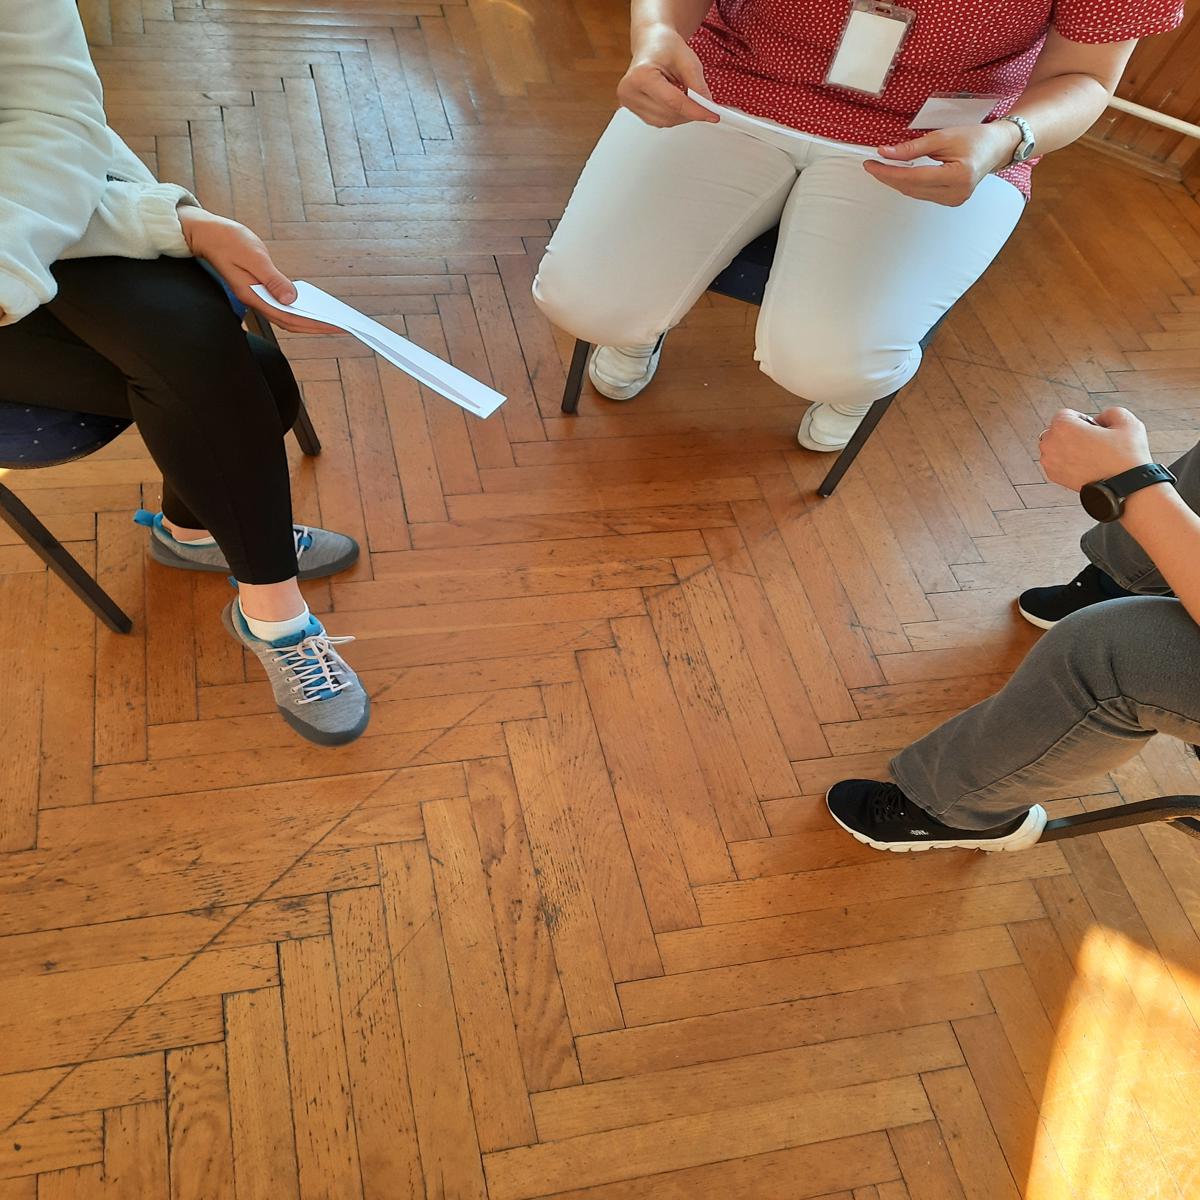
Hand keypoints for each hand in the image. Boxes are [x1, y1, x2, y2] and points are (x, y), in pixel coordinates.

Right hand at [177, 207, 340, 334]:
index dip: (314, 324)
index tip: (333, 326)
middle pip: (290, 322)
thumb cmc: (227, 240)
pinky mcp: (259, 289)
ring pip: (286, 315)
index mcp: (253, 296)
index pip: (289, 318)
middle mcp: (256, 300)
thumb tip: (291, 298)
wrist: (206, 233)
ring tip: (330, 319)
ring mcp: (257, 296)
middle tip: (340, 326)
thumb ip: (272, 279)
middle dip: (316, 326)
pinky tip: (313, 306)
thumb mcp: (253, 256)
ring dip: (308, 319)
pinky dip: (298, 307)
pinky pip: (282, 304)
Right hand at [617, 24, 718, 127]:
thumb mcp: (687, 59)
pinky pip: (659, 121)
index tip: (712, 115)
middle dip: (691, 112)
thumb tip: (707, 106)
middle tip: (705, 104)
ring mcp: (629, 103)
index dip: (695, 110)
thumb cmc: (664, 46)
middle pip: (669, 114)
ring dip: (682, 115)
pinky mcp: (633, 110)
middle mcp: (630, 91)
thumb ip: (698, 85)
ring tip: (688, 97)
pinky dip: (673, 115)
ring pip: (665, 121)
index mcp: (641, 75)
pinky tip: (677, 102)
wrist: (651, 43)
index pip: (673, 102)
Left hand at [863, 121, 1021, 205]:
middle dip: (889, 177)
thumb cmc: (976, 138)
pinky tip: (901, 175)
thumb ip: (913, 147)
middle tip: (873, 165)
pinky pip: (922, 194)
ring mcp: (953, 200)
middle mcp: (956, 193)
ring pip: (914, 193)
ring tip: (884, 168)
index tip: (872, 164)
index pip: (913, 178)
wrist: (996, 147)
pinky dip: (909, 184)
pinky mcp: (950, 201)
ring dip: (897, 181)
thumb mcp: (943, 137)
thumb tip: (886, 153)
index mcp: (958, 176)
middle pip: (911, 188)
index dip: (889, 172)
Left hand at [1039, 407, 1151, 492]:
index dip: (1084, 420)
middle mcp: (1050, 444)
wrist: (1125, 488)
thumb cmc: (1125, 457)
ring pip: (1056, 446)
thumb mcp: (1126, 421)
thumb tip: (1099, 419)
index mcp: (1063, 427)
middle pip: (1058, 430)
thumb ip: (1108, 412)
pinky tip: (1087, 465)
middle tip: (1094, 442)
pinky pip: (1058, 461)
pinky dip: (1068, 461)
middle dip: (1074, 433)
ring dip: (1069, 447)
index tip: (1095, 429)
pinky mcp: (1053, 476)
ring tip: (1092, 454)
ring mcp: (1049, 462)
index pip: (1066, 414)